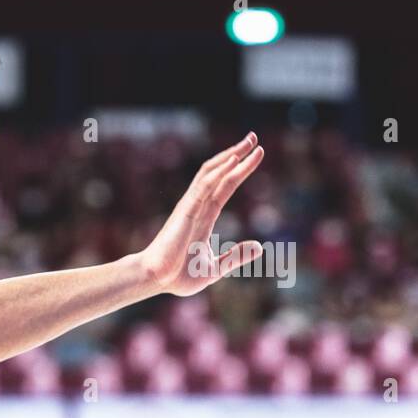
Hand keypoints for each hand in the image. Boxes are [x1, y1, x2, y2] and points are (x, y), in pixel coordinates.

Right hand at [138, 132, 265, 296]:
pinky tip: (234, 160)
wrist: (157, 280)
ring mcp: (191, 206)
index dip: (240, 169)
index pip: (226, 186)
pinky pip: (205, 187)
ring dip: (231, 157)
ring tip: (249, 142)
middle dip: (237, 154)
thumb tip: (259, 247)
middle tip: (254, 137)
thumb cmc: (180, 275)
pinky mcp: (186, 211)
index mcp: (205, 216)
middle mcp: (198, 205)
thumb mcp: (216, 267)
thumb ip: (236, 256)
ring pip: (213, 174)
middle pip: (220, 172)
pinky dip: (220, 172)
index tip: (255, 154)